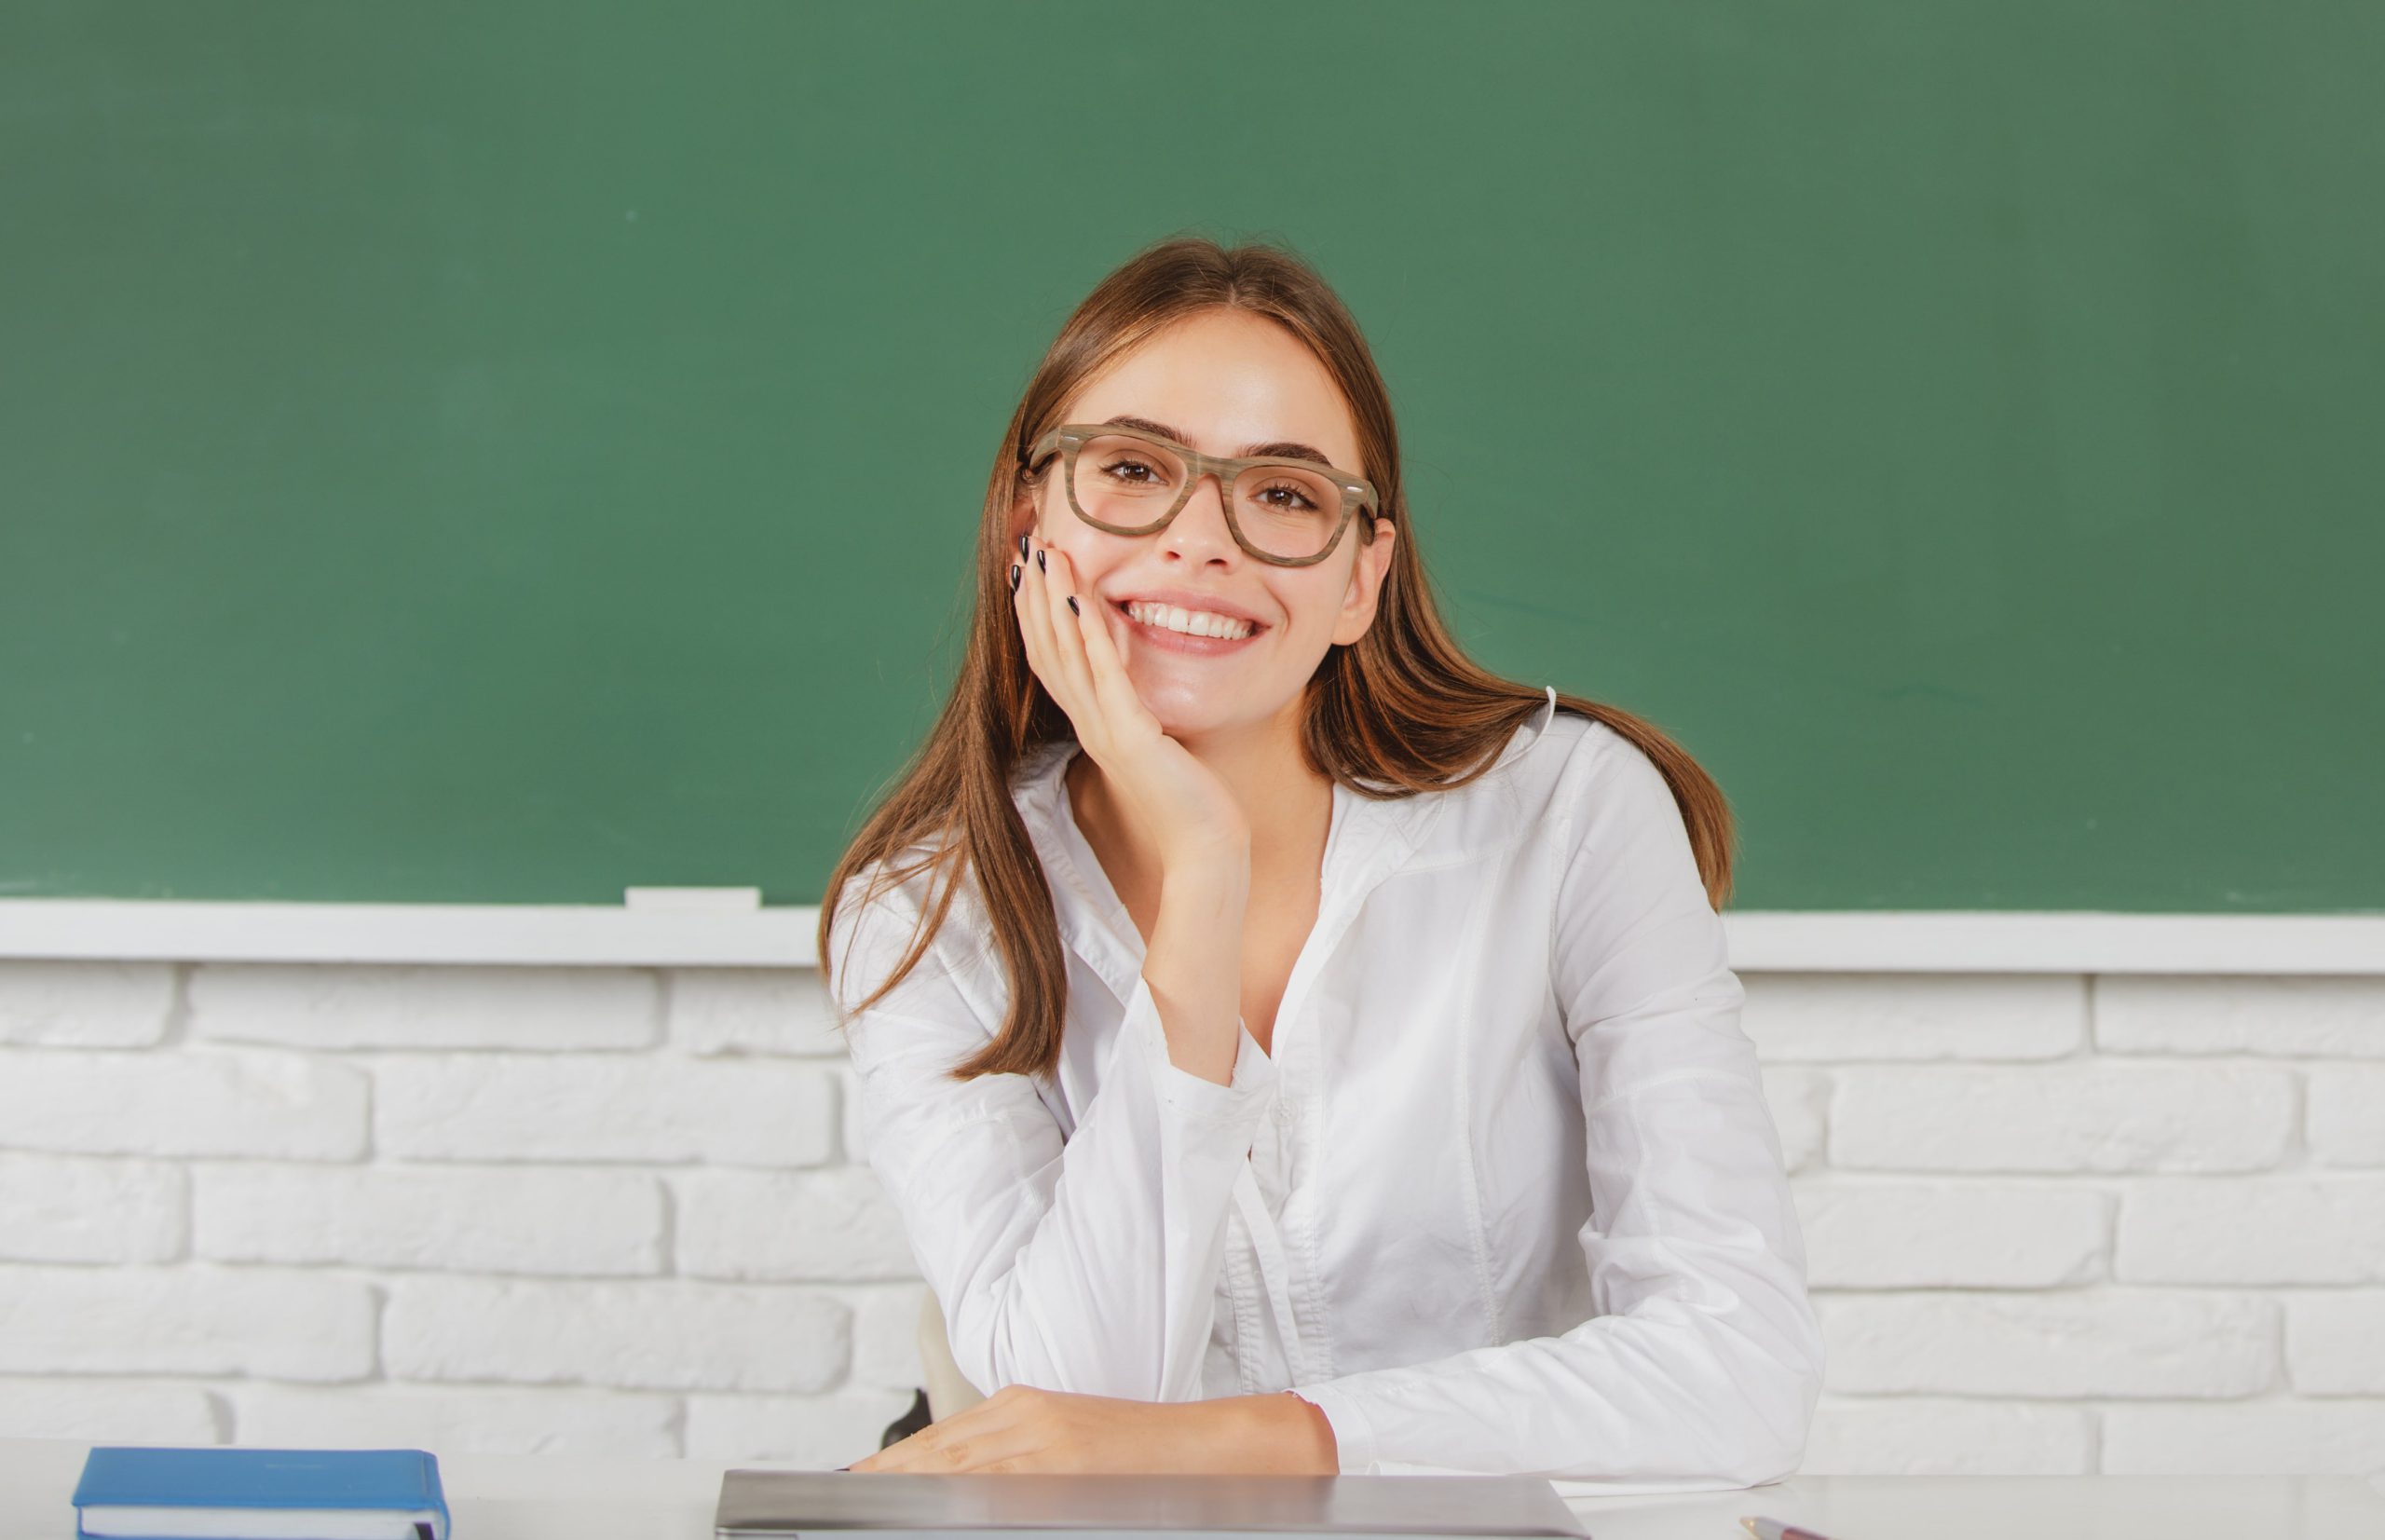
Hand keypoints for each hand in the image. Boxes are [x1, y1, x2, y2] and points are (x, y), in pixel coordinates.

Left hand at [847, 1385, 1337, 1473]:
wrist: (1218, 1451)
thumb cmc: (1147, 1459)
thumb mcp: (1071, 1447)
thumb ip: (1018, 1461)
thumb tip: (966, 1491)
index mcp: (1024, 1409)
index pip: (937, 1444)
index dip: (889, 1469)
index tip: (851, 1486)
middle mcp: (1024, 1419)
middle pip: (933, 1456)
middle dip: (883, 1484)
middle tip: (843, 1498)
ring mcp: (1040, 1442)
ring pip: (952, 1468)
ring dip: (906, 1490)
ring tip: (866, 1503)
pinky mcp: (1060, 1465)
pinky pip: (989, 1485)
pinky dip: (952, 1493)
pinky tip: (922, 1506)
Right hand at [1012, 532, 1249, 870]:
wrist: (1204, 849)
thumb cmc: (1191, 801)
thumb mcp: (1159, 744)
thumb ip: (1141, 713)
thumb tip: (1139, 689)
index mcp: (1094, 725)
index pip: (1051, 659)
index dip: (1035, 613)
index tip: (1027, 571)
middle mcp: (1090, 726)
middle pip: (1047, 649)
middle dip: (1035, 594)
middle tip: (1027, 545)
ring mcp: (1106, 731)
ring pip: (1066, 655)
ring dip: (1054, 600)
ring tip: (1046, 555)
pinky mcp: (1132, 738)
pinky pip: (1106, 678)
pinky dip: (1092, 636)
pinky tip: (1083, 600)